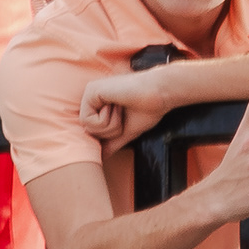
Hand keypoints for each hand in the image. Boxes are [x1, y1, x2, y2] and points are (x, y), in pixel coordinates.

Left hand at [74, 60, 188, 146]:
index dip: (110, 135)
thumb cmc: (147, 110)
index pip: (93, 133)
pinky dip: (108, 120)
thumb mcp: (125, 131)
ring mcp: (89, 93)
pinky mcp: (90, 91)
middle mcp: (91, 98)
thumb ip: (111, 143)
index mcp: (98, 105)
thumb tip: (101, 158)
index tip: (125, 120)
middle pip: (88, 132)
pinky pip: (89, 120)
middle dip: (111, 132)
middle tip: (124, 115)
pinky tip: (118, 104)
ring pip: (88, 128)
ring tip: (122, 109)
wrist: (160, 94)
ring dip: (111, 125)